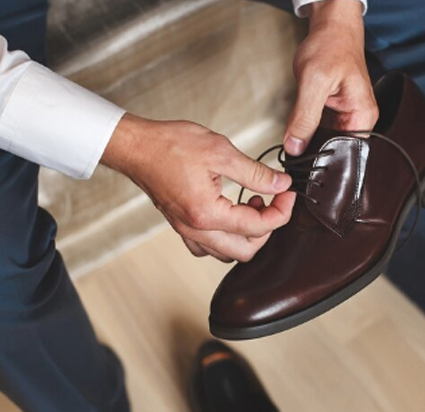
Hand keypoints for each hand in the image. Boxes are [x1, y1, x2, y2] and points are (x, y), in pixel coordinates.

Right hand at [101, 114, 295, 262]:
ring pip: (227, 253)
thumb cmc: (170, 146)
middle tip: (273, 201)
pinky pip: (208, 247)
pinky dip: (226, 237)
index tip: (287, 192)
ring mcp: (187, 231)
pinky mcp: (181, 226)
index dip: (282, 211)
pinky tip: (231, 213)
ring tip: (252, 204)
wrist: (137, 147)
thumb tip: (281, 184)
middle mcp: (196, 230)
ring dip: (247, 235)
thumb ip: (256, 173)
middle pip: (246, 251)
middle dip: (268, 228)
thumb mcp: (221, 152)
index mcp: (208, 214)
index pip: (258, 227)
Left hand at [284, 0, 377, 155]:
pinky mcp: (332, 112)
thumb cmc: (332, 45)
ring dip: (307, 135)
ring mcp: (345, 117)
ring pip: (321, 139)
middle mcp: (357, 120)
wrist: (330, 28)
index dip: (321, 158)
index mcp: (363, 117)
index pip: (344, 152)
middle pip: (331, 148)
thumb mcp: (314, 82)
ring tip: (300, 121)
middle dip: (311, 147)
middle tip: (294, 141)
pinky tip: (301, 117)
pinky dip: (305, 126)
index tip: (301, 157)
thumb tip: (294, 146)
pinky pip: (317, 128)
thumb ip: (304, 117)